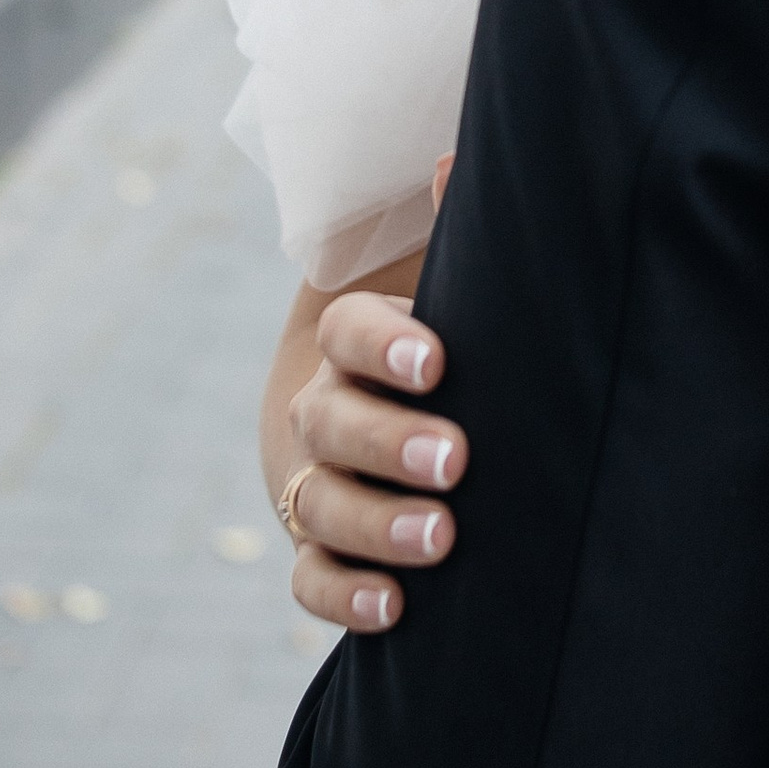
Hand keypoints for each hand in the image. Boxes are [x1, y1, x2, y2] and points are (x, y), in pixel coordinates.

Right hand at [282, 162, 465, 633]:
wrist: (377, 402)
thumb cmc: (436, 328)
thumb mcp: (442, 275)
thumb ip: (452, 224)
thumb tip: (454, 157)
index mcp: (349, 337)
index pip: (347, 333)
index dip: (385, 346)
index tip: (438, 361)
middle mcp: (321, 409)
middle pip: (332, 423)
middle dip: (390, 443)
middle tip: (456, 459)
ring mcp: (312, 482)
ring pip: (322, 507)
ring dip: (377, 525)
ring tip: (442, 538)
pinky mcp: (317, 549)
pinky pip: (312, 581)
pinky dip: (344, 598)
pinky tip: (394, 611)